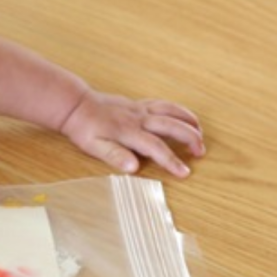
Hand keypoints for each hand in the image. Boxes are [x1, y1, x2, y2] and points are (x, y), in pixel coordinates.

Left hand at [59, 90, 204, 177]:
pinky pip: (162, 104)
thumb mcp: (93, 146)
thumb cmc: (84, 128)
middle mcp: (138, 118)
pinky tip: (183, 116)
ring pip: (171, 111)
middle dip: (190, 138)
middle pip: (171, 126)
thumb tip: (133, 167)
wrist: (75, 105)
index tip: (185, 172)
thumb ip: (114, 155)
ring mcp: (139, 109)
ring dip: (188, 121)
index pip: (156, 148)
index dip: (172, 160)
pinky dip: (177, 109)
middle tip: (201, 152)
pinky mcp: (137, 104)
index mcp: (128, 132)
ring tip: (200, 132)